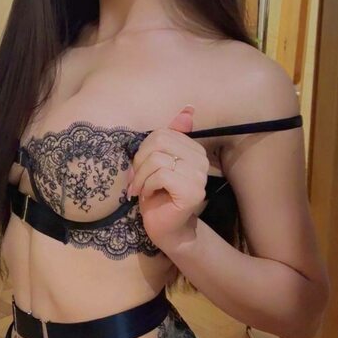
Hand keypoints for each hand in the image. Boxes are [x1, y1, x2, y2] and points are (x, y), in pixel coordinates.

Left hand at [127, 106, 208, 252]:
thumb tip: (188, 109)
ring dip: (141, 176)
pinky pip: (161, 175)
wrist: (165, 229)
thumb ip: (169, 137)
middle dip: (140, 162)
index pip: (163, 133)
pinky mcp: (192, 191)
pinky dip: (147, 185)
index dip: (143, 150)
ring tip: (140, 189)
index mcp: (194, 150)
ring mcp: (199, 176)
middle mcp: (201, 160)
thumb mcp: (156, 162)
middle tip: (136, 180)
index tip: (137, 170)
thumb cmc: (157, 195)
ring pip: (158, 159)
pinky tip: (148, 196)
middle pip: (159, 142)